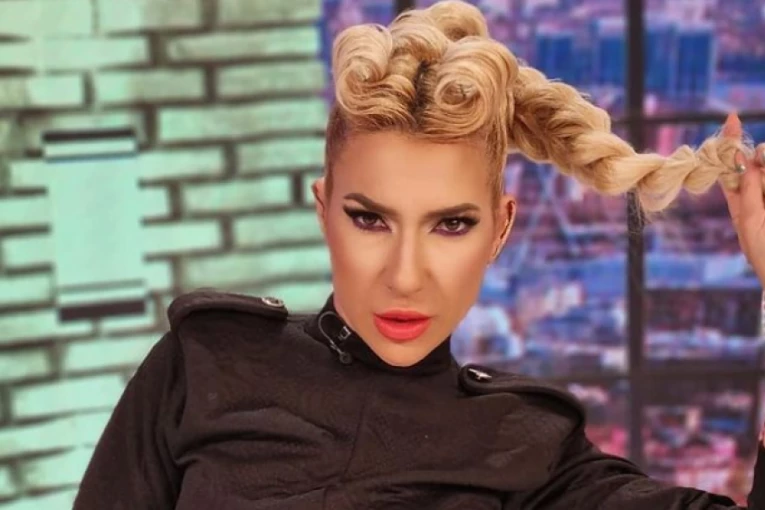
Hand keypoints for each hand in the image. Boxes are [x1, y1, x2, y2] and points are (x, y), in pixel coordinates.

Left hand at [719, 114, 764, 286]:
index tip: (732, 119)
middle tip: (762, 160)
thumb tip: (744, 161)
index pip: (732, 165)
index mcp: (741, 199)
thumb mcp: (751, 220)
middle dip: (762, 155)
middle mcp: (760, 192)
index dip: (730, 142)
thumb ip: (749, 190)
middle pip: (760, 158)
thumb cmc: (764, 253)